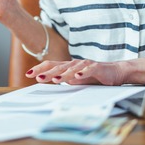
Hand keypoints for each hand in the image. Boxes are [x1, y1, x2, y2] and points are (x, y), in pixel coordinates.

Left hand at [25, 58, 144, 85]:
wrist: (115, 72)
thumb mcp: (77, 80)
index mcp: (69, 67)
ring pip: (72, 68)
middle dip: (47, 72)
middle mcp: (75, 63)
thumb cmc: (95, 76)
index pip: (51, 65)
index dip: (40, 68)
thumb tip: (52, 80)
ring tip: (55, 79)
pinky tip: (78, 77)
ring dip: (63, 74)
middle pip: (59, 66)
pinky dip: (83, 73)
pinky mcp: (97, 67)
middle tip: (37, 77)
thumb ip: (66, 79)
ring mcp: (86, 64)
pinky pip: (89, 69)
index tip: (28, 74)